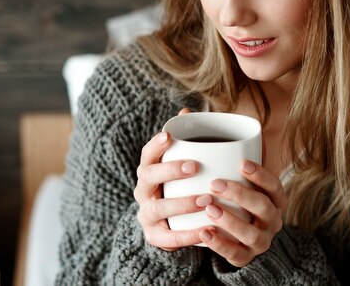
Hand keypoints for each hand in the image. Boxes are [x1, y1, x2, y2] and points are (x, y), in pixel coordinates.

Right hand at [134, 109, 209, 250]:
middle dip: (169, 170)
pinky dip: (187, 235)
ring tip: (206, 199)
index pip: (147, 155)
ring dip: (181, 203)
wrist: (169, 225)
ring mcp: (147, 215)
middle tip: (194, 166)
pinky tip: (205, 231)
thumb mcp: (181, 164)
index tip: (168, 135)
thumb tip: (186, 110)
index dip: (155, 145)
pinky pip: (169, 238)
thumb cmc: (179, 187)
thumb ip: (186, 140)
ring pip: (157, 209)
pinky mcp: (155, 237)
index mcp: (149, 171)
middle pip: (148, 178)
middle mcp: (143, 191)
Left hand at [198, 160, 287, 266]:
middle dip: (241, 194)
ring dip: (230, 220)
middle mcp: (273, 220)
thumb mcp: (237, 176)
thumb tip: (196, 116)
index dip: (261, 174)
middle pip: (263, 207)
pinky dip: (219, 244)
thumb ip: (227, 153)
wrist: (236, 237)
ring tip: (209, 208)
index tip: (242, 163)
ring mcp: (261, 241)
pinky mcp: (245, 257)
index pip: (274, 185)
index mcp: (275, 199)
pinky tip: (203, 232)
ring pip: (251, 233)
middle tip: (215, 183)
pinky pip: (235, 254)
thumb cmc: (235, 198)